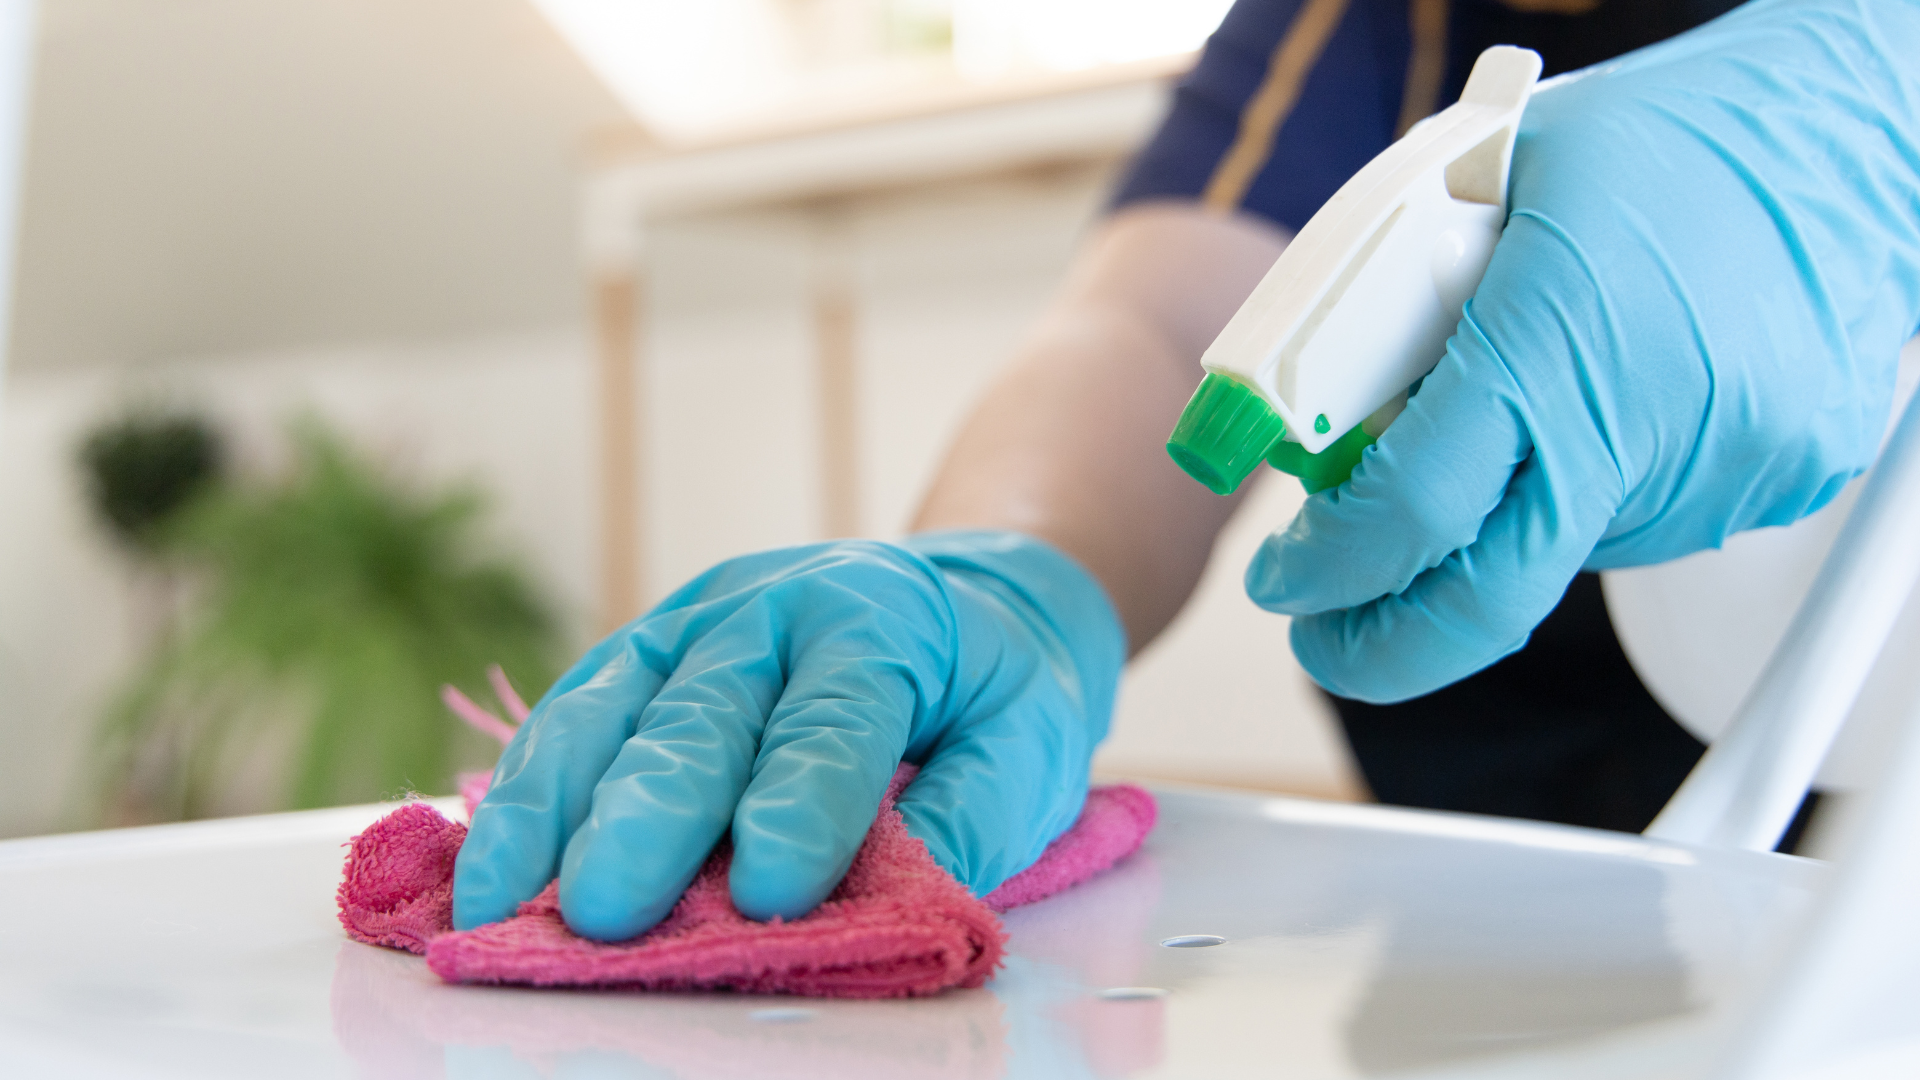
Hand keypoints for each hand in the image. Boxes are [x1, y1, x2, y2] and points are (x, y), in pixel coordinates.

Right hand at [451, 530, 1123, 939]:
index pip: (835, 719)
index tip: (775, 892)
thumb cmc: (991, 687)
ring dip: (550, 808)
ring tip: (500, 901)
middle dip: (651, 817)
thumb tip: (912, 897)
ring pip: (607, 708)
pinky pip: (570, 718)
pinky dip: (523, 792)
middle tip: (609, 910)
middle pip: (702, 715)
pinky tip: (488, 864)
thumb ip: (976, 814)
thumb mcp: (1030, 742)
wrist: (958, 600)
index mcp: (877, 621)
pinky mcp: (638, 657)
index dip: (805, 805)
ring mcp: (688, 626)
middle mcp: (767, 609)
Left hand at [1247, 0, 1919, 701]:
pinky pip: (1641, 526)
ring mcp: (1720, 469)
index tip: (1286, 582)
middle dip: (1384, 647)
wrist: (1849, 135)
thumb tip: (1319, 426)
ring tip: (1518, 415)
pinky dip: (1590, 493)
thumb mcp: (1478, 188)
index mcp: (1554, 342)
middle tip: (1328, 637)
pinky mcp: (1773, 486)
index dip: (1327, 571)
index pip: (1413, 512)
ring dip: (1502, 527)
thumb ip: (1395, 315)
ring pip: (1560, 555)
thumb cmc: (1658, 141)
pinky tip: (1606, 406)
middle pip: (1485, 605)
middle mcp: (1646, 426)